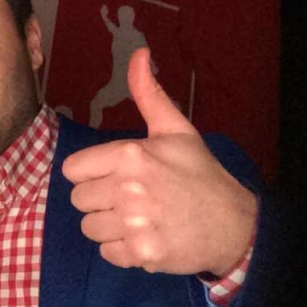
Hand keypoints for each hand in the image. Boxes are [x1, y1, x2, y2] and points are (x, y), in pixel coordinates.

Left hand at [62, 48, 256, 275]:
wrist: (233, 224)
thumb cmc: (199, 175)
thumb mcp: (176, 130)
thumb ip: (149, 95)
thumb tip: (139, 54)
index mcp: (130, 154)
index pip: (73, 170)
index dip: (91, 174)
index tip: (114, 176)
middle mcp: (127, 187)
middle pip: (79, 200)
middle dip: (100, 201)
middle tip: (130, 199)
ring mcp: (134, 222)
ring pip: (89, 228)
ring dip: (109, 227)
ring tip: (139, 218)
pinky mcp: (140, 252)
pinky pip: (106, 253)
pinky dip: (122, 250)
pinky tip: (145, 237)